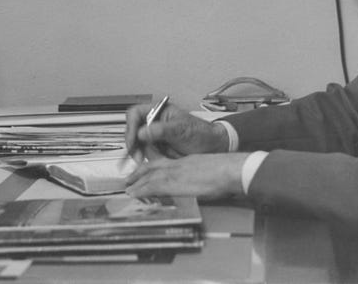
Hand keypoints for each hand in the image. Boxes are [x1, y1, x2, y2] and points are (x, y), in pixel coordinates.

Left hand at [124, 153, 246, 199]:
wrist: (229, 169)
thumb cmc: (226, 172)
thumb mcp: (207, 172)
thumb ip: (198, 177)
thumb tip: (197, 186)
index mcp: (186, 162)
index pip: (164, 163)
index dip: (151, 168)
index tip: (143, 173)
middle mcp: (178, 165)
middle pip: (153, 167)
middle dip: (139, 174)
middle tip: (129, 181)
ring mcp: (175, 172)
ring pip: (150, 176)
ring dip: (137, 183)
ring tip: (128, 189)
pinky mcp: (175, 182)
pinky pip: (153, 185)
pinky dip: (142, 189)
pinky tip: (135, 194)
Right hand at [125, 102, 228, 161]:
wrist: (213, 148)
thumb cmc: (202, 133)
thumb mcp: (181, 129)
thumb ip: (161, 130)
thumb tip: (142, 132)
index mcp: (159, 112)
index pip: (135, 114)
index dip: (131, 126)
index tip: (133, 140)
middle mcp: (155, 123)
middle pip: (133, 130)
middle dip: (134, 144)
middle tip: (137, 156)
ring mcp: (155, 136)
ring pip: (138, 145)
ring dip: (142, 153)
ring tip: (154, 159)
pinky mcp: (158, 149)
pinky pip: (146, 154)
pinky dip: (149, 159)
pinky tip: (157, 162)